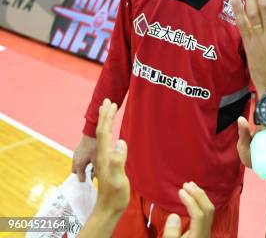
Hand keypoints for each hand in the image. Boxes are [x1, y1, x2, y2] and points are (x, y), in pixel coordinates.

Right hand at [72, 135, 96, 181]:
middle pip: (76, 172)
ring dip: (82, 167)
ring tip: (90, 167)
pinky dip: (82, 162)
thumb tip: (99, 177)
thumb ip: (97, 169)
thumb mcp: (98, 159)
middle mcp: (75, 161)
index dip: (86, 181)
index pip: (80, 178)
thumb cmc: (95, 146)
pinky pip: (78, 159)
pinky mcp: (77, 150)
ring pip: (77, 165)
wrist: (91, 133)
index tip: (90, 183)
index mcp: (79, 165)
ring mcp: (75, 155)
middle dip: (81, 174)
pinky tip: (89, 159)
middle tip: (89, 175)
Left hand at [93, 99, 128, 215]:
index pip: (104, 132)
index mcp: (105, 155)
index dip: (107, 117)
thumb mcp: (118, 178)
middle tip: (108, 100)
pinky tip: (112, 133)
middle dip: (104, 115)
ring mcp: (105, 159)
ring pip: (103, 136)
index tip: (111, 103)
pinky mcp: (108, 163)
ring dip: (105, 122)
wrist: (108, 207)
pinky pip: (107, 142)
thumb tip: (121, 141)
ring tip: (109, 111)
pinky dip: (109, 132)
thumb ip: (118, 161)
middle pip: (101, 131)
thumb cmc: (115, 194)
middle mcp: (103, 154)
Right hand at [162, 182, 214, 237]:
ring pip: (209, 211)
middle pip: (208, 210)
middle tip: (186, 184)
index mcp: (198, 236)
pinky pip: (208, 212)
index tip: (181, 191)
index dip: (191, 201)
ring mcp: (207, 231)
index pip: (199, 215)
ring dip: (201, 196)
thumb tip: (174, 216)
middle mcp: (206, 232)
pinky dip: (202, 201)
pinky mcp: (205, 231)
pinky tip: (195, 197)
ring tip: (191, 186)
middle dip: (198, 195)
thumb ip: (171, 233)